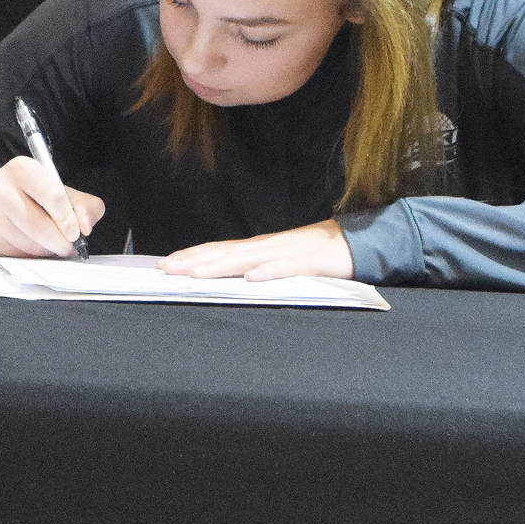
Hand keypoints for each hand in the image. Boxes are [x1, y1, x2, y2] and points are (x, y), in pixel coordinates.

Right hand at [0, 156, 104, 257]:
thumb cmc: (32, 197)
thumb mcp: (62, 192)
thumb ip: (84, 205)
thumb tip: (85, 226)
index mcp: (21, 169)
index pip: (52, 194)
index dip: (68, 218)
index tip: (76, 232)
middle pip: (38, 225)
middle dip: (60, 242)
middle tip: (68, 246)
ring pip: (27, 244)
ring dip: (46, 251)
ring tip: (50, 245)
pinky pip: (15, 256)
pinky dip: (30, 257)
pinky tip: (31, 247)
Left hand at [162, 220, 353, 282]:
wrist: (359, 243)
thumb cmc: (317, 256)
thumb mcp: (280, 262)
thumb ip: (257, 268)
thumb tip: (230, 280)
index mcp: (260, 248)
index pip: (220, 250)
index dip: (193, 256)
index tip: (165, 263)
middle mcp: (268, 247)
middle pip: (226, 253)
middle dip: (194, 261)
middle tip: (166, 269)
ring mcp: (289, 253)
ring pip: (249, 259)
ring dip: (221, 266)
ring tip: (197, 273)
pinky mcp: (311, 262)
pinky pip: (288, 269)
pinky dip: (269, 272)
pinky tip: (252, 278)